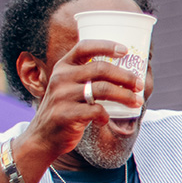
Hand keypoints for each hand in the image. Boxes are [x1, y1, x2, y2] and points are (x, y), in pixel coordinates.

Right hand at [18, 39, 144, 163]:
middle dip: (125, 76)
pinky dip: (106, 115)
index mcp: (63, 66)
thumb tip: (128, 74)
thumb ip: (88, 78)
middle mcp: (61, 77)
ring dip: (125, 96)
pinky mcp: (65, 114)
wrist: (42, 136)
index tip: (125, 51)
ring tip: (136, 102)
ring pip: (102, 89)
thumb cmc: (66, 109)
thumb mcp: (70, 87)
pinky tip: (106, 120)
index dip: (106, 46)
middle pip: (100, 68)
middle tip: (139, 85)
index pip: (84, 47)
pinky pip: (95, 111)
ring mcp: (62, 95)